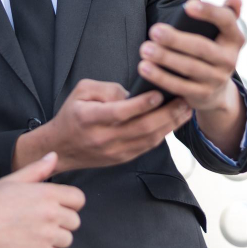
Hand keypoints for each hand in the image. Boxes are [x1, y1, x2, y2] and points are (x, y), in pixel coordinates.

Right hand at [0, 152, 84, 247]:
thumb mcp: (12, 181)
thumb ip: (37, 169)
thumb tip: (53, 157)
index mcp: (46, 194)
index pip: (78, 199)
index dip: (70, 203)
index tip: (59, 207)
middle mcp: (51, 215)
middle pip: (74, 221)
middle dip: (62, 222)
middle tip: (41, 222)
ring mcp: (47, 236)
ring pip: (67, 240)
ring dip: (54, 239)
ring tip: (33, 235)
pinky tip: (29, 246)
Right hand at [12, 79, 193, 173]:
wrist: (61, 148)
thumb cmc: (72, 115)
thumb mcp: (82, 91)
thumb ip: (108, 89)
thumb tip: (134, 93)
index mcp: (90, 118)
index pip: (120, 112)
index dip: (142, 104)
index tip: (159, 94)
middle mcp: (103, 138)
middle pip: (141, 128)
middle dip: (167, 114)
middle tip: (184, 100)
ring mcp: (114, 151)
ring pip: (148, 139)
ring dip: (170, 125)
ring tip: (185, 110)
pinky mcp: (122, 158)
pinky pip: (147, 147)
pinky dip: (163, 134)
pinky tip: (173, 122)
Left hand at [137, 0, 245, 112]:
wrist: (217, 91)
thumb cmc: (212, 51)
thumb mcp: (222, 34)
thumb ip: (225, 14)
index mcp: (234, 38)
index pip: (226, 21)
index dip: (209, 12)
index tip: (187, 5)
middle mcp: (230, 60)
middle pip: (202, 48)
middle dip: (176, 39)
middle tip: (154, 31)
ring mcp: (217, 79)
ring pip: (189, 68)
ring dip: (165, 58)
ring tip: (145, 49)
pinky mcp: (202, 95)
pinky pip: (179, 86)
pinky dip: (160, 77)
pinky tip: (144, 68)